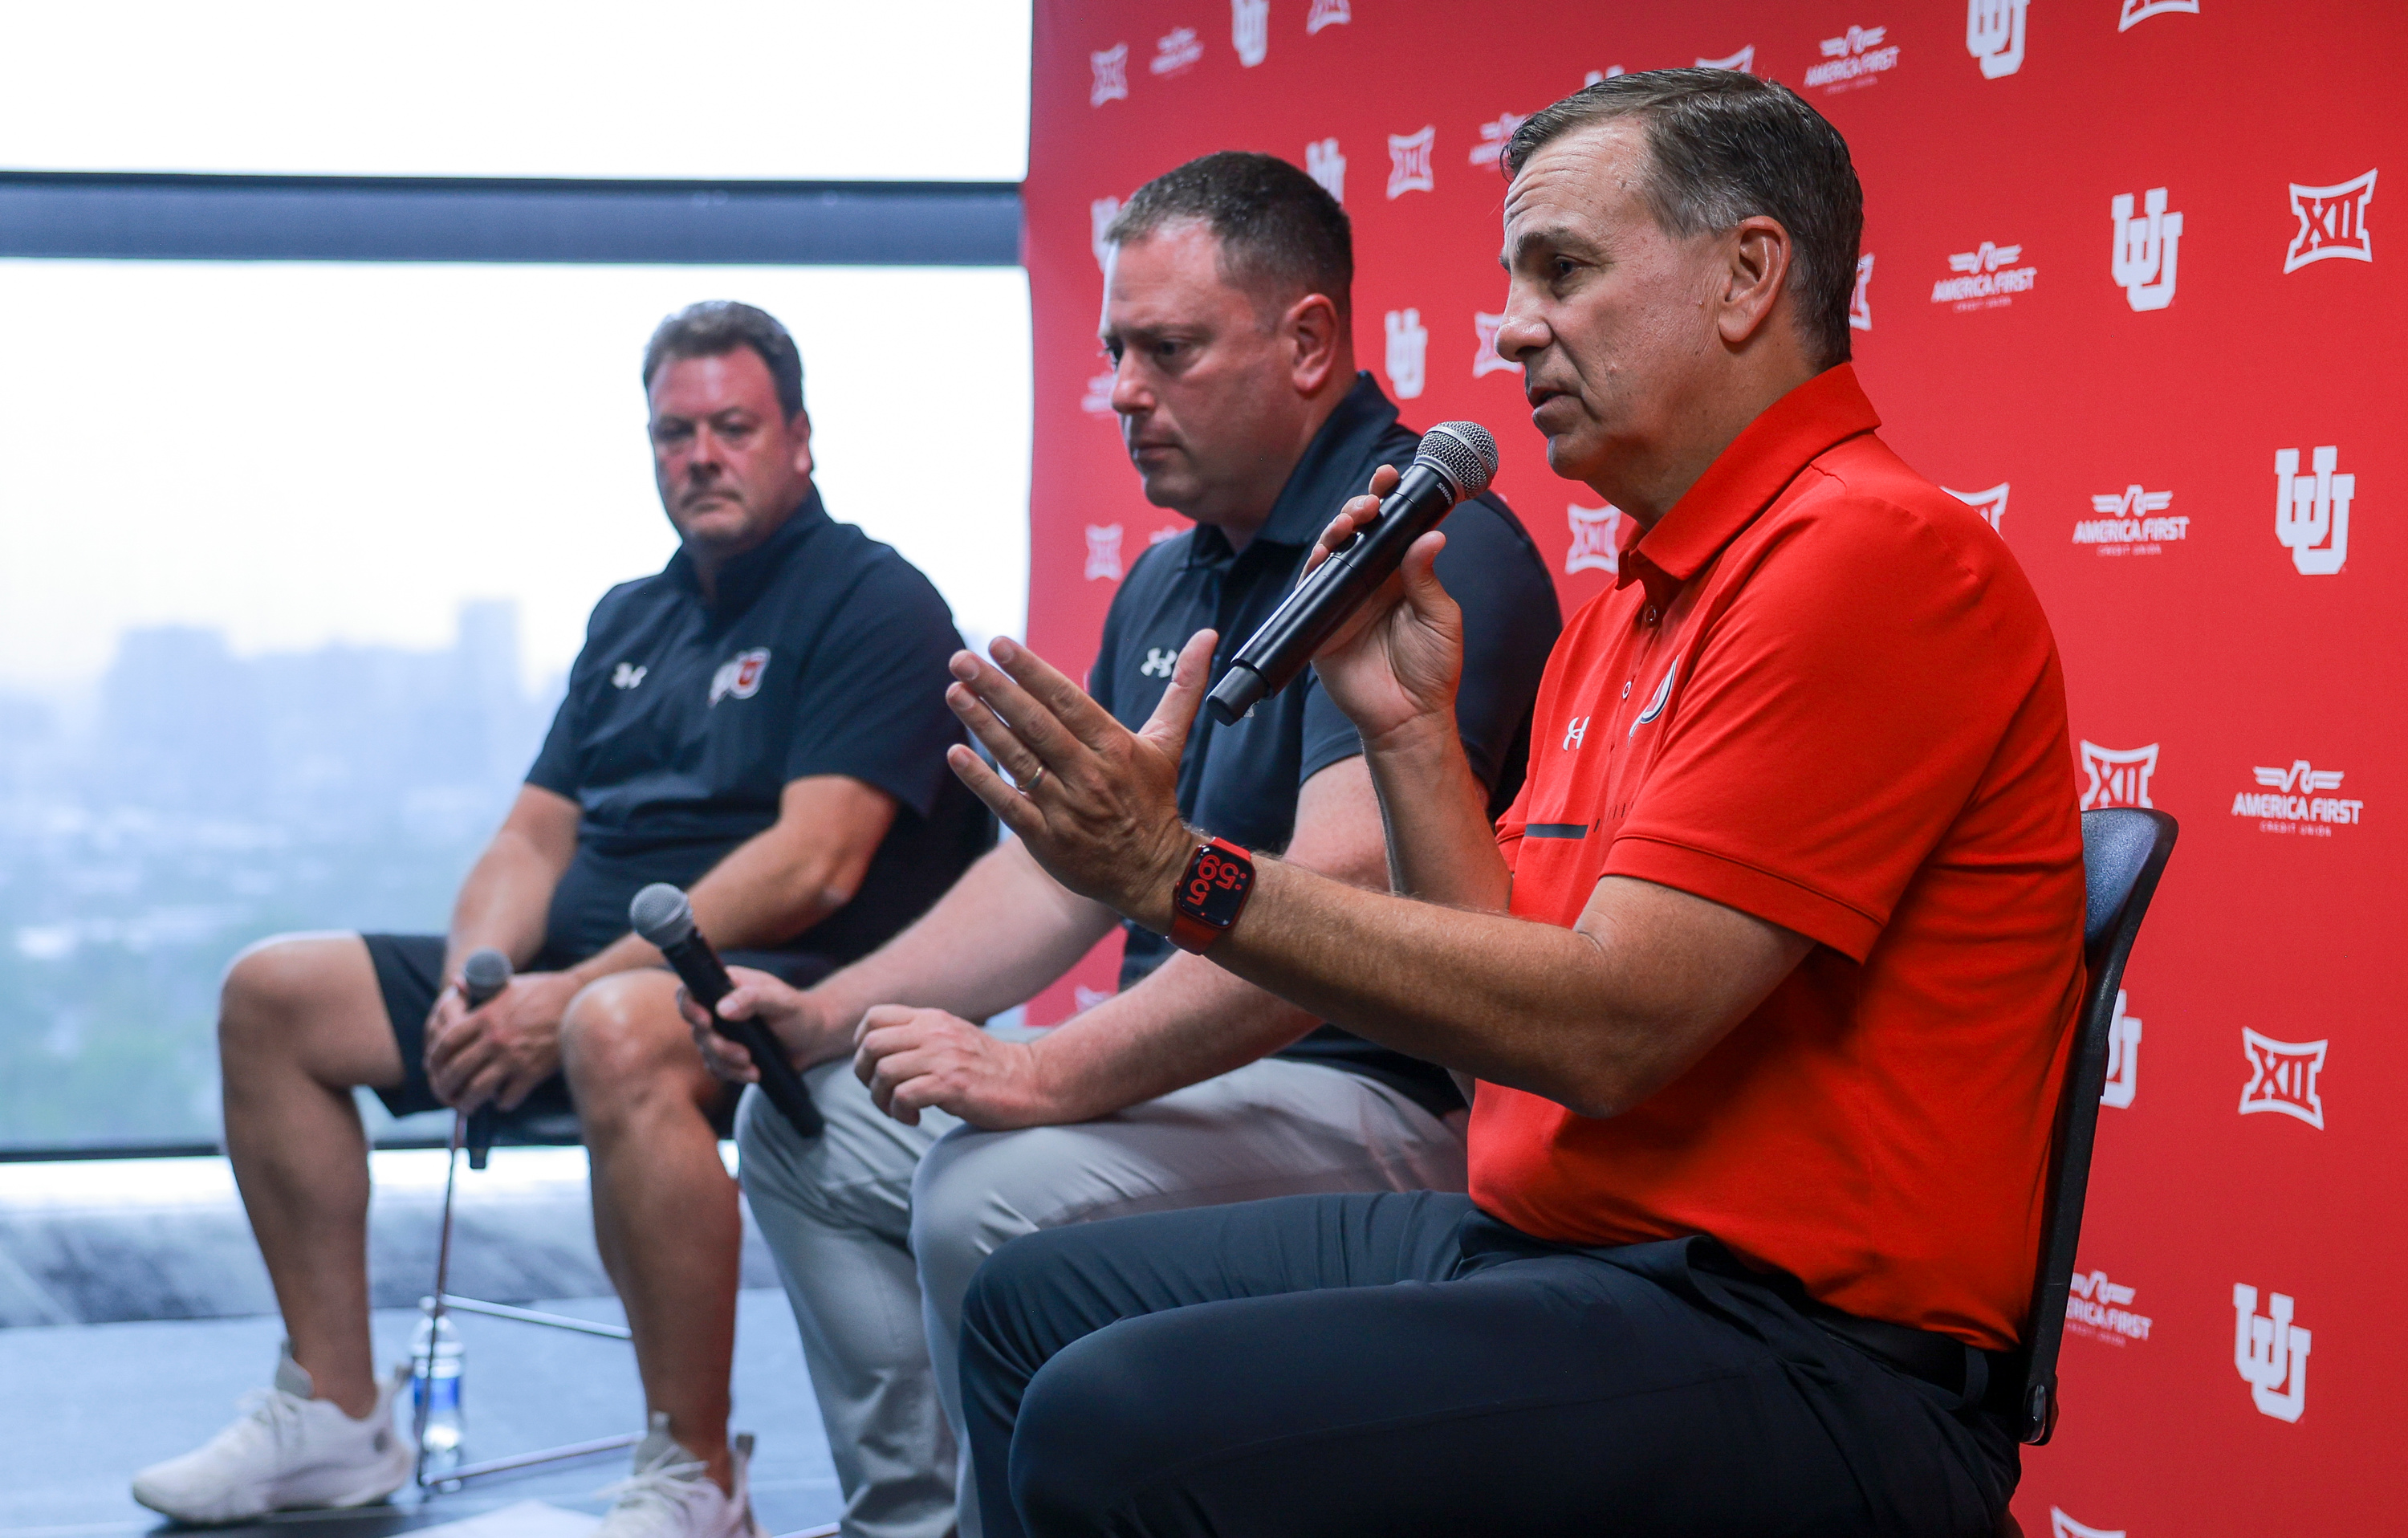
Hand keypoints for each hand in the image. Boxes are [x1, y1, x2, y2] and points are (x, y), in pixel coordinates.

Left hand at [424, 970, 579, 1113]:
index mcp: (485, 1016)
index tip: (432, 1069)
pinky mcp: (533, 1071)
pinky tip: (500, 1100)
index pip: (446, 1043)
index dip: (434, 1060)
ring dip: (467, 1102)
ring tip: (467, 1106)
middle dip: (444, 1087)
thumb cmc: (542, 990)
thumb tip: (456, 982)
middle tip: (444, 1094)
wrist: (578, 999)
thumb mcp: (507, 984)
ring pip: (477, 1089)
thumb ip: (479, 988)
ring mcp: (513, 1057)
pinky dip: (501, 1102)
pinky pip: (508, 1096)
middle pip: (456, 1070)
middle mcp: (495, 1038)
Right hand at [672, 966, 836, 1081]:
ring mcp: (723, 1034)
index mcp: (726, 987)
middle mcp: (719, 1010)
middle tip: (744, 1053)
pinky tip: (755, 1074)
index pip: (691, 992)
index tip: (705, 1021)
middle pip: (697, 1029)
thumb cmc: (800, 1011)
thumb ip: (753, 998)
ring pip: (707, 1053)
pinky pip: (719, 1069)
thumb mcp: (782, 1000)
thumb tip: (721, 1008)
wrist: (815, 1038)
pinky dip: (735, 1074)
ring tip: (753, 1065)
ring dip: (728, 1063)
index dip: (689, 1006)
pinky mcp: (730, 1056)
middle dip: (718, 1046)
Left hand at [853, 1006, 1058, 1128]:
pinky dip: (900, 1113)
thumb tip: (878, 1051)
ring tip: (900, 1111)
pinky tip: (915, 1119)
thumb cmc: (990, 1069)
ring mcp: (945, 1057)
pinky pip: (905, 1095)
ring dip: (882, 1099)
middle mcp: (935, 1032)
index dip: (861, 1045)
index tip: (873, 1068)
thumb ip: (920, 1037)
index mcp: (932, 1019)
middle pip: (872, 1045)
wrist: (1033, 1082)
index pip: (874, 1017)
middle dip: (865, 1075)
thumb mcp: (952, 1038)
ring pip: (884, 1072)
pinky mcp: (954, 1084)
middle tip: (882, 1094)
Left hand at [942, 633, 1207, 933]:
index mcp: (1115, 746)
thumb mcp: (1169, 741)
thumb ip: (1183, 687)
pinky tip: (957, 753)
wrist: (1154, 872)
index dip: (1032, 671)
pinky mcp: (1046, 839)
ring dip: (983, 725)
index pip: (1067, 699)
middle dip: (996, 689)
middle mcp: (1089, 774)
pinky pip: (1009, 804)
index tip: (1000, 645)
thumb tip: (1208, 637)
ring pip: (1018, 760)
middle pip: (1036, 725)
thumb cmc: (1153, 800)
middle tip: (961, 659)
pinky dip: (982, 779)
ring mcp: (1066, 808)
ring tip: (955, 692)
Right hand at [1300, 463, 1465, 750]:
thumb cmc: (1432, 670)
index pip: (1392, 528)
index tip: (1391, 476)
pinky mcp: (1320, 621)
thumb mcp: (1441, 619)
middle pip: (1357, 532)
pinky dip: (1315, 566)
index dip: (1388, 499)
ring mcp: (1343, 598)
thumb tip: (1431, 536)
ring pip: (1332, 551)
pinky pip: (1311, 588)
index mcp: (1400, 575)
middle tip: (1371, 500)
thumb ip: (1428, 579)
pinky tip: (1325, 552)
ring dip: (1338, 529)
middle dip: (1360, 507)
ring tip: (1351, 521)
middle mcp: (1369, 581)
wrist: (1408, 718)